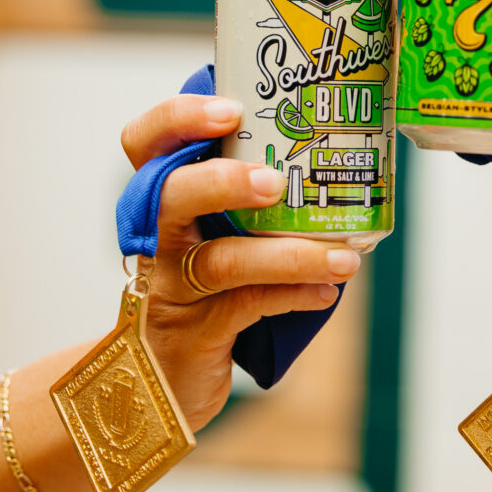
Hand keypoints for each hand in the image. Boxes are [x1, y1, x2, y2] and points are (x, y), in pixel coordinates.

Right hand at [119, 96, 361, 430]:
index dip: (178, 119)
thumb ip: (250, 201)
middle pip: (171, 195)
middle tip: (275, 182)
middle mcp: (155, 239)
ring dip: (288, 256)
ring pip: (220, 262)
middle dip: (224, 182)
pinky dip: (293, 297)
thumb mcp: (213, 234)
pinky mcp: (193, 334)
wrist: (159, 382)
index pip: (146, 142)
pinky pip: (246, 308)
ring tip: (345, 258)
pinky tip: (328, 292)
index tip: (230, 110)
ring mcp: (169, 288)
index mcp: (158, 201)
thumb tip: (336, 161)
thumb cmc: (202, 290)